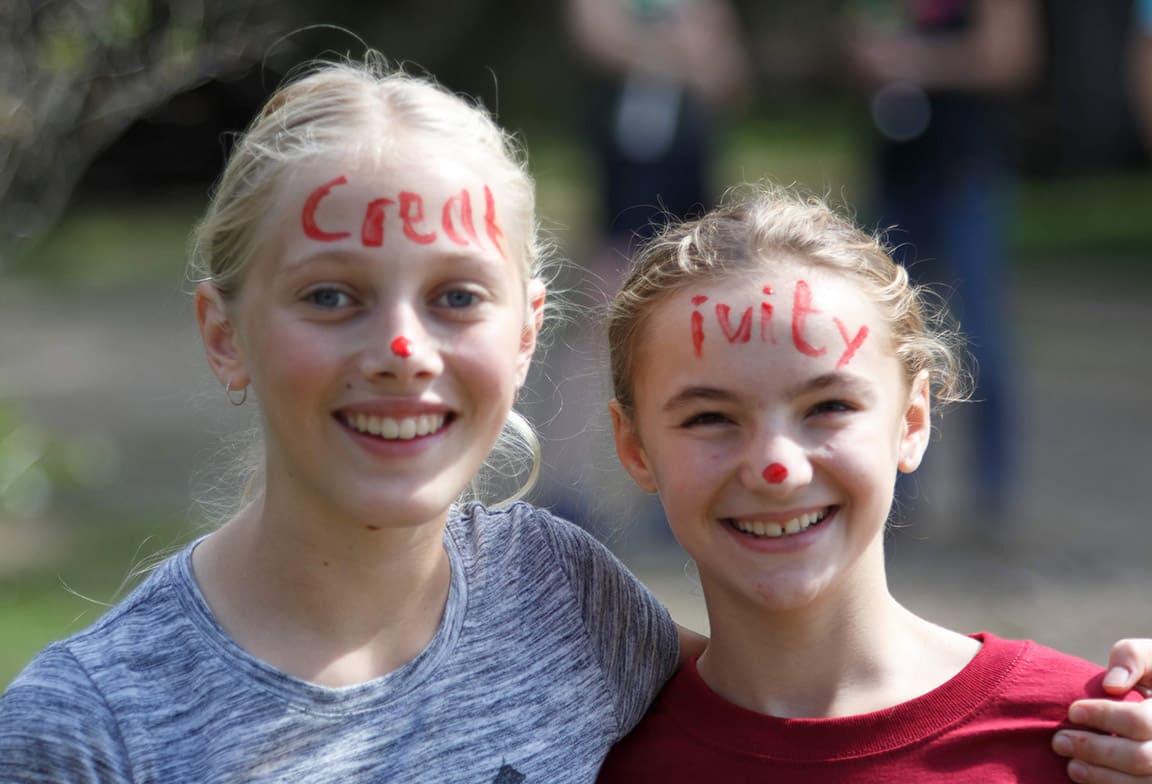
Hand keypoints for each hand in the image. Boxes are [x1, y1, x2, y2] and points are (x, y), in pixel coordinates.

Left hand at [1053, 639, 1151, 781]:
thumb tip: (1112, 686)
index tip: (1072, 711)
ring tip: (1071, 766)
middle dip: (1094, 750)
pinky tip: (1089, 778)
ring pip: (1143, 783)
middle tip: (1059, 741)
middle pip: (1140, 758)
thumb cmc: (1149, 675)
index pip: (1139, 721)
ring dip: (1102, 777)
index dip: (1103, 717)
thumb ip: (1132, 658)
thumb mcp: (1149, 657)